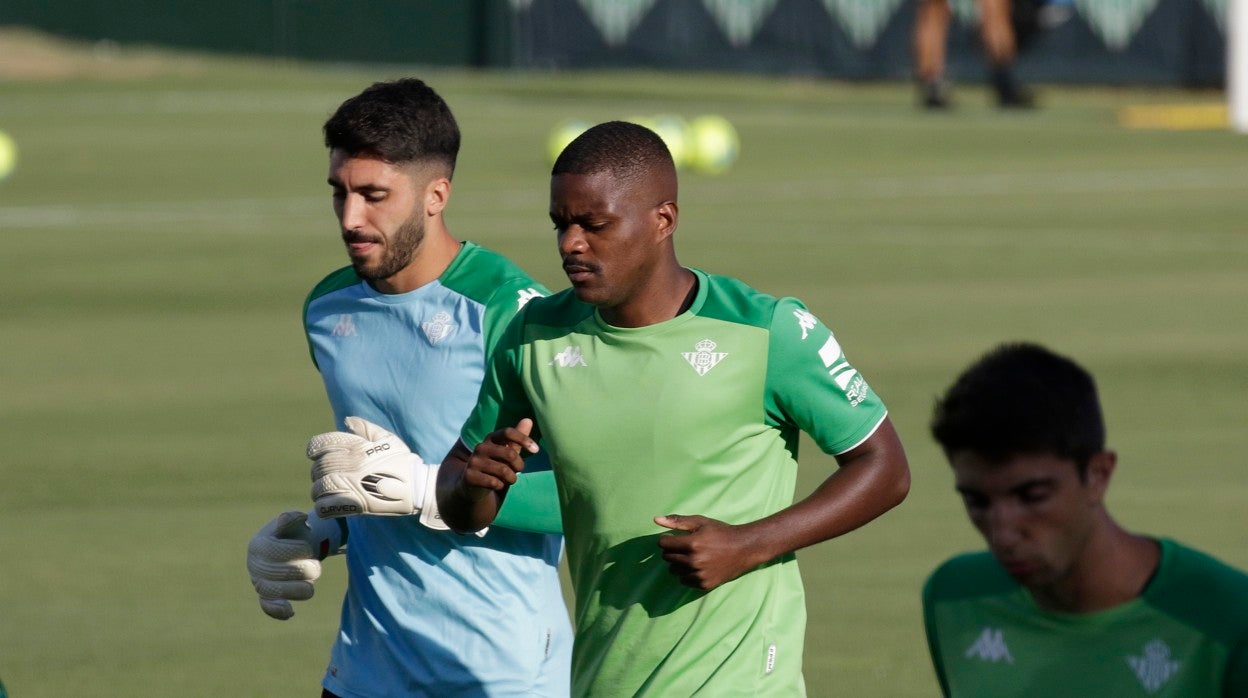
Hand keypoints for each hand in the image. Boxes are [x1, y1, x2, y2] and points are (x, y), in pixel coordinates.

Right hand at [246, 511, 320, 619]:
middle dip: (304, 570)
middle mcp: (255, 564)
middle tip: (316, 567)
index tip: (309, 549)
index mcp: (259, 544)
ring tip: (310, 585)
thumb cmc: (294, 534)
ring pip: (274, 591)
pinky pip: (267, 606)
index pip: (276, 551)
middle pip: (278, 572)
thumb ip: (292, 519)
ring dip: (298, 589)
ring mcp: (259, 581)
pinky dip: (277, 610)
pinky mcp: (265, 597)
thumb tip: (299, 517)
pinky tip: (290, 612)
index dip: (297, 550)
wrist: (293, 549)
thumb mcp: (293, 523)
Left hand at [306, 417, 437, 519]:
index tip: (318, 455)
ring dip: (319, 490)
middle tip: (328, 476)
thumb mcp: (387, 438)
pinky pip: (326, 506)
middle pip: (319, 467)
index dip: (315, 449)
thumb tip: (346, 421)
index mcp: (355, 447)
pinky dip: (323, 506)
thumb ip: (365, 428)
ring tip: (326, 492)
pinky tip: (329, 504)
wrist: (417, 486)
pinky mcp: (353, 504)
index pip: (320, 444)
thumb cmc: (402, 462)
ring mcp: (350, 484)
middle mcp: (349, 464)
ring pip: (319, 487)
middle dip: (319, 472)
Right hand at [457, 419, 538, 501]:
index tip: (536, 450)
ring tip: (509, 480)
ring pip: (504, 471)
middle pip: (510, 454)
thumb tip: (528, 420)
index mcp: (491, 438)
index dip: (524, 439)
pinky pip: (494, 482)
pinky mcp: (469, 476)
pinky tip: (496, 485)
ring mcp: (473, 461)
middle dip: (519, 465)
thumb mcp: (506, 452)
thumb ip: (517, 439)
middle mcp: (481, 447)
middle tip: (518, 471)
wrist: (472, 485)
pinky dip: (500, 486)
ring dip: (512, 478)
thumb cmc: (494, 466)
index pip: (508, 432)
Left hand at [655, 514, 760, 590]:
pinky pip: (684, 581)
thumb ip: (677, 521)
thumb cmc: (721, 532)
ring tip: (692, 557)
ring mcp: (699, 574)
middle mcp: (694, 561)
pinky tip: (698, 566)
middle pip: (667, 558)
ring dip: (678, 563)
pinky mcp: (704, 584)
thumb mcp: (700, 522)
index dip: (667, 540)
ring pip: (674, 570)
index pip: (663, 544)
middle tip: (686, 547)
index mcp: (692, 543)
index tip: (675, 538)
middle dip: (673, 551)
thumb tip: (656, 520)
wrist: (744, 549)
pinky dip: (688, 574)